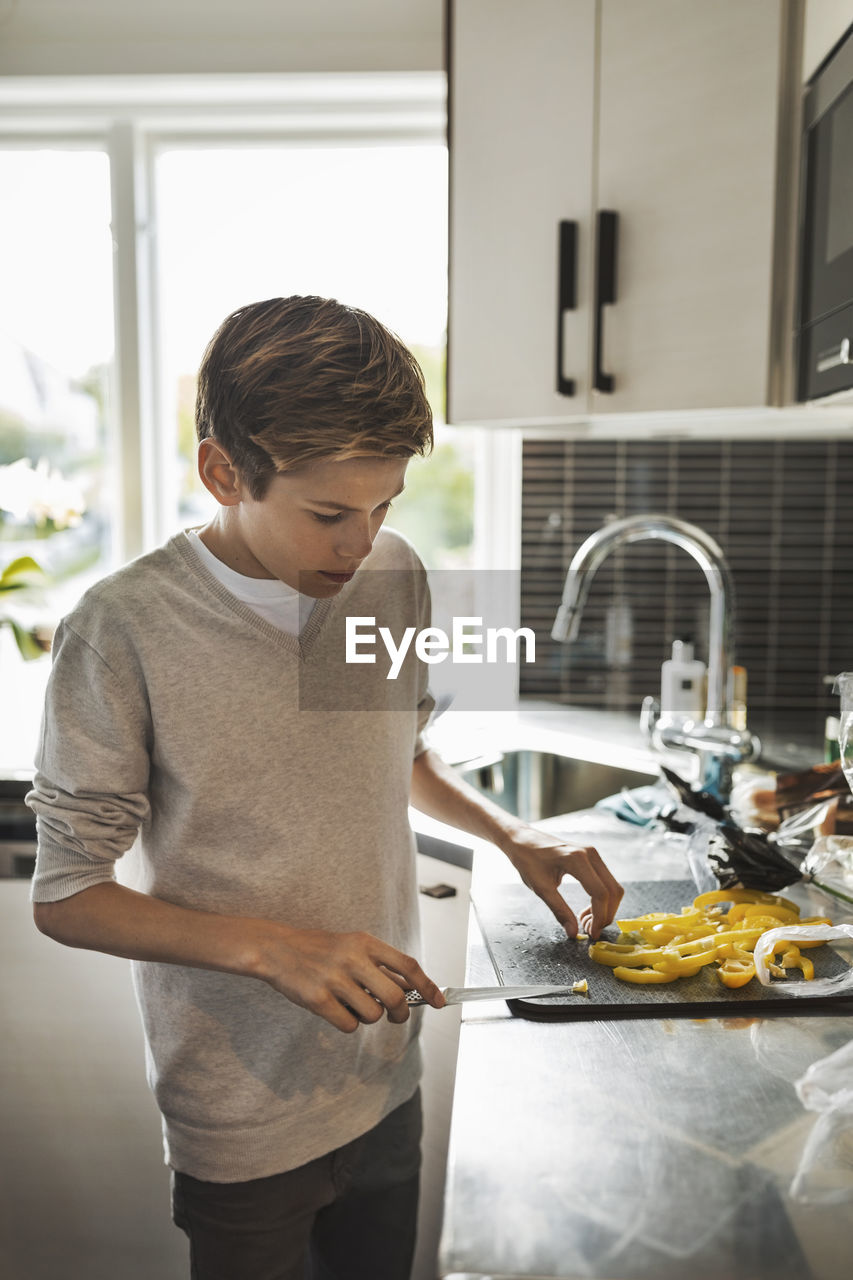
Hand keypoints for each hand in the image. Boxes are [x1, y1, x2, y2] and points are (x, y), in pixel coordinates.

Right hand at [258, 926, 445, 1033]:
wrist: (277, 949)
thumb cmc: (319, 949)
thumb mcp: (353, 945)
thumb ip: (380, 964)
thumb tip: (413, 987)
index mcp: (365, 943)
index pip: (407, 965)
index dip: (427, 986)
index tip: (439, 1001)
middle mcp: (353, 959)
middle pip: (396, 997)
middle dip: (400, 1012)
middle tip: (394, 1015)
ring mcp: (335, 979)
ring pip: (373, 1014)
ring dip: (369, 1017)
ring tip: (353, 1004)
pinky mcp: (318, 999)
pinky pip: (349, 1025)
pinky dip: (348, 1023)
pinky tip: (336, 1010)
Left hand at [501, 828, 622, 938]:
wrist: (523, 840)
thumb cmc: (528, 860)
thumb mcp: (541, 888)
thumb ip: (559, 910)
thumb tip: (573, 932)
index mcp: (576, 860)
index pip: (600, 893)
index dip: (600, 917)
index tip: (592, 934)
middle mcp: (590, 854)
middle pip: (612, 890)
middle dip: (605, 915)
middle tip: (590, 931)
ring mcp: (592, 853)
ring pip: (612, 886)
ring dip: (605, 908)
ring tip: (586, 922)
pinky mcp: (591, 857)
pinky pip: (605, 881)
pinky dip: (601, 899)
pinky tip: (587, 910)